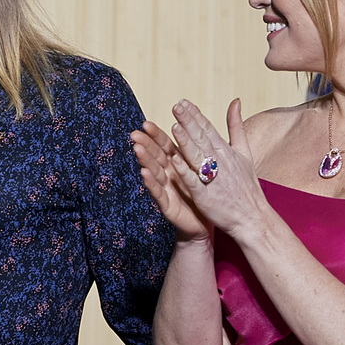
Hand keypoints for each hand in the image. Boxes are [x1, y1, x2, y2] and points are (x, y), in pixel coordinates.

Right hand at [129, 120, 210, 241]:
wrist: (209, 222)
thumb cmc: (207, 194)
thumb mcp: (206, 168)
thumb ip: (203, 147)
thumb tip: (203, 125)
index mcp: (178, 164)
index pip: (165, 146)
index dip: (156, 135)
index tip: (146, 123)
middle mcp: (169, 175)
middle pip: (156, 157)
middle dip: (145, 145)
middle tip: (135, 133)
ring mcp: (167, 190)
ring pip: (154, 172)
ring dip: (145, 160)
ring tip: (137, 149)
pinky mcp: (168, 206)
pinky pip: (159, 193)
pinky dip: (151, 183)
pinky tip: (144, 173)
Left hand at [164, 98, 269, 239]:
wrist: (252, 217)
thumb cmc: (246, 186)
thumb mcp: (245, 151)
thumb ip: (236, 126)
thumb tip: (235, 101)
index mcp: (226, 151)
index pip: (208, 129)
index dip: (195, 115)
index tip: (183, 102)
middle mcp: (220, 162)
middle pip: (202, 138)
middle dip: (189, 122)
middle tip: (177, 106)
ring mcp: (213, 179)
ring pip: (197, 156)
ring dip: (186, 141)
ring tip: (175, 126)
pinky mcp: (206, 195)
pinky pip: (194, 181)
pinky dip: (185, 171)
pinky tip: (174, 160)